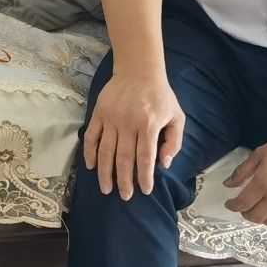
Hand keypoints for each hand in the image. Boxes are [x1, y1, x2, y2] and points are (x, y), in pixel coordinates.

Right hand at [82, 71, 184, 198]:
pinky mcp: (98, 113)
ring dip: (105, 172)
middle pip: (124, 158)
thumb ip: (174, 141)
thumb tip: (164, 164)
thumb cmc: (160, 96)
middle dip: (124, 180)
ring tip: (106, 188)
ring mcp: (111, 118)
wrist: (138, 70)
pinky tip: (90, 166)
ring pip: (105, 151)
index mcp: (148, 125)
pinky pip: (91, 136)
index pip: (145, 157)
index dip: (145, 176)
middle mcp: (128, 123)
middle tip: (125, 196)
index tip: (145, 190)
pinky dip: (89, 152)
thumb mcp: (177, 116)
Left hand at [224, 132, 266, 228]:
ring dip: (262, 220)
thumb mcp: (259, 154)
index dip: (233, 206)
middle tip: (243, 208)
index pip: (243, 203)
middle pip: (256, 217)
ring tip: (259, 211)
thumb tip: (228, 184)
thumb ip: (242, 171)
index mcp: (263, 184)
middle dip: (245, 214)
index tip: (229, 204)